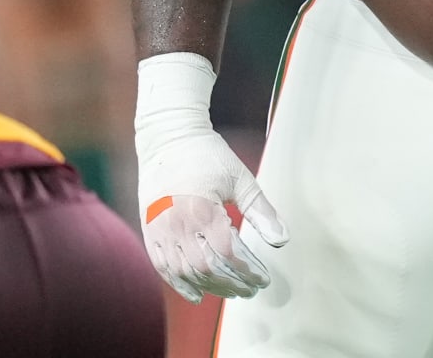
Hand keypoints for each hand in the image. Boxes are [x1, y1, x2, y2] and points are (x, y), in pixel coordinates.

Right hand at [134, 53, 287, 303]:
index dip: (248, 270)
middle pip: (207, 268)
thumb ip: (261, 211)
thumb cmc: (208, 156)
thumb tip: (282, 240)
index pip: (230, 253)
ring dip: (210, 287)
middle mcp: (179, 224)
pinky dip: (179, 284)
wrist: (168, 138)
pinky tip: (197, 294)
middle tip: (250, 290)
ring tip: (230, 291)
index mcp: (204, 209)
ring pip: (185, 272)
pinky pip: (162, 267)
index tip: (263, 277)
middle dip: (232, 284)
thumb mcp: (240, 179)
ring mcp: (161, 230)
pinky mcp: (150, 231)